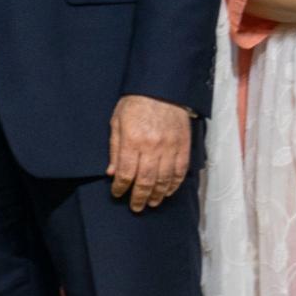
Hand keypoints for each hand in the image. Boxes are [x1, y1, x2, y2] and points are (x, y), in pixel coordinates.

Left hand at [107, 94, 194, 210]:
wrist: (162, 88)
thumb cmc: (135, 103)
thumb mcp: (117, 122)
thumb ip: (115, 149)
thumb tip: (112, 173)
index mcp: (133, 140)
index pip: (126, 173)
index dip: (121, 188)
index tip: (117, 194)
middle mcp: (152, 147)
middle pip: (146, 181)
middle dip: (139, 197)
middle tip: (136, 207)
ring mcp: (170, 147)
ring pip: (165, 179)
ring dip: (157, 194)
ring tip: (151, 202)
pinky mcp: (183, 146)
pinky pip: (180, 171)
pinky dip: (174, 184)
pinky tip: (168, 191)